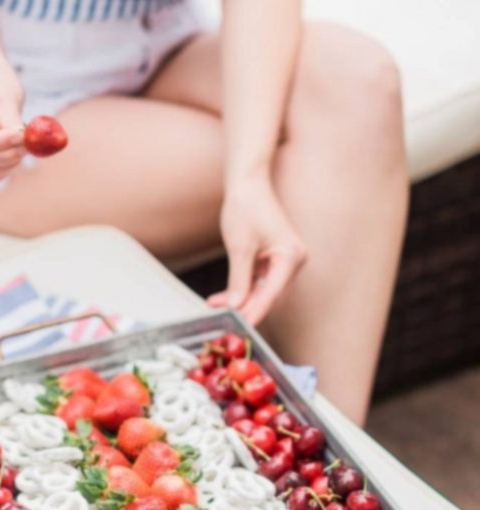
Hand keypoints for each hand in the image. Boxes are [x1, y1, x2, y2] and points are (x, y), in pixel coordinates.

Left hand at [209, 178, 306, 324]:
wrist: (248, 184)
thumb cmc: (246, 208)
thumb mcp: (239, 248)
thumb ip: (239, 281)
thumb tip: (236, 306)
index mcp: (290, 257)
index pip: (272, 293)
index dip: (255, 311)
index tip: (242, 326)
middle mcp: (293, 260)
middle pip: (269, 295)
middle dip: (246, 307)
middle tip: (224, 320)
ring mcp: (285, 260)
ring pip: (262, 290)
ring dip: (241, 299)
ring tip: (215, 305)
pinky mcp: (274, 259)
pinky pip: (259, 280)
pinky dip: (242, 288)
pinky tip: (222, 297)